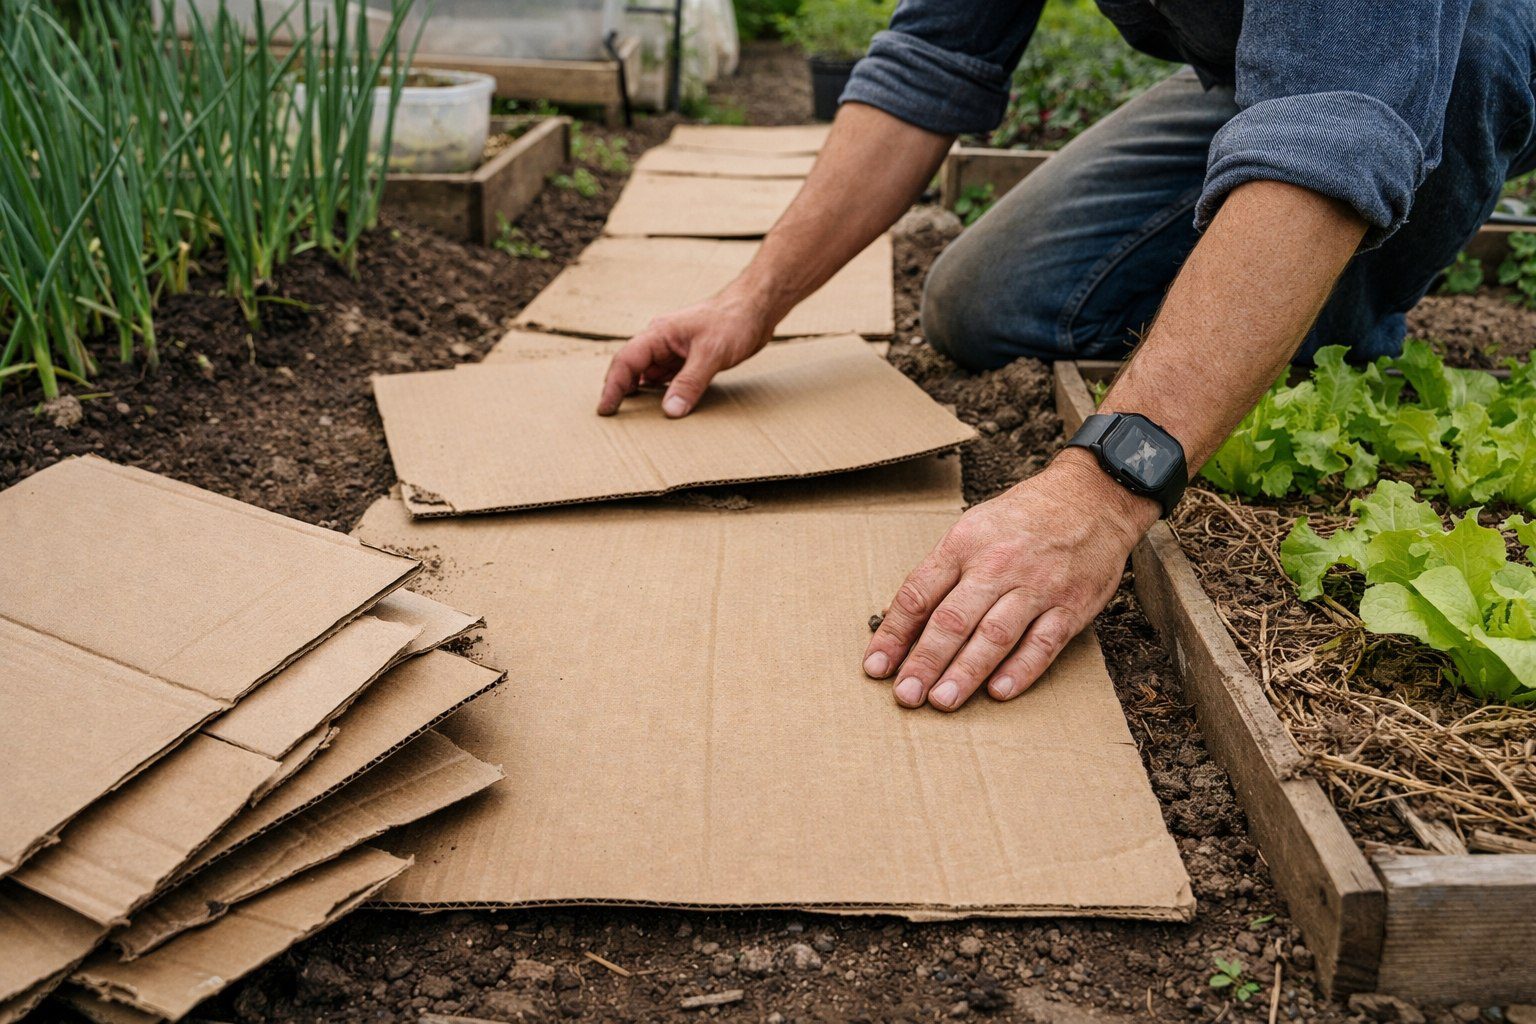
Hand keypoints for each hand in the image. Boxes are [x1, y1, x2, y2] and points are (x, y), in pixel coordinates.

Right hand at [596, 288, 773, 417]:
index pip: (626, 362)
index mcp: (659, 334)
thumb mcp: (711, 354)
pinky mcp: (690, 356)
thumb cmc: (733, 321)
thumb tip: (670, 411)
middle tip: (611, 415)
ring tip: (631, 417)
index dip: (612, 387)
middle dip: (619, 390)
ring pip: (649, 373)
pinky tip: (661, 405)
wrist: (757, 307)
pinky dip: (661, 391)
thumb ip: (690, 383)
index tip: (605, 410)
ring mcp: (675, 349)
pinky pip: (668, 376)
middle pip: (632, 368)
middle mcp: (662, 341)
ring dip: (640, 393)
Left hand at [862, 449, 1159, 710]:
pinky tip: (999, 692)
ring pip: (995, 635)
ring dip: (966, 672)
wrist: (1092, 497)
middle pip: (952, 619)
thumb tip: (906, 623)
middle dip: (925, 661)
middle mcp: (997, 564)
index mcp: (964, 544)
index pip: (918, 594)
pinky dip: (1021, 670)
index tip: (875, 666)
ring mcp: (1036, 586)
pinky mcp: (1071, 605)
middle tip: (906, 695)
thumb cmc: (1024, 517)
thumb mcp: (974, 528)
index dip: (893, 634)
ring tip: (942, 701)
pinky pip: (1043, 643)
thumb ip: (944, 573)